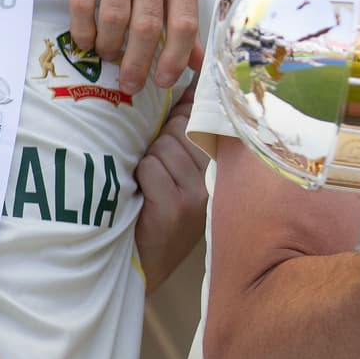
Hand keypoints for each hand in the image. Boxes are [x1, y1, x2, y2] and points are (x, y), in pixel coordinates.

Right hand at [51, 0, 204, 94]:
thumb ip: (182, 16)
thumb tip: (195, 64)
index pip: (184, 21)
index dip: (175, 57)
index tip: (163, 82)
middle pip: (148, 25)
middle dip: (138, 63)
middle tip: (130, 84)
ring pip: (116, 18)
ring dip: (111, 47)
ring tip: (109, 56)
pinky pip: (84, 5)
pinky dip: (85, 31)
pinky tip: (87, 42)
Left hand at [134, 87, 207, 290]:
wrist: (141, 268)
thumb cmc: (156, 216)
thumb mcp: (179, 177)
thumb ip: (184, 138)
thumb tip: (185, 90)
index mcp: (220, 169)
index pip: (203, 122)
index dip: (184, 111)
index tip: (175, 104)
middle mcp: (215, 180)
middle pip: (179, 131)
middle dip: (158, 140)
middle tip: (152, 166)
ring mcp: (197, 195)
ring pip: (163, 148)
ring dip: (146, 161)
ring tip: (145, 185)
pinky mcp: (176, 208)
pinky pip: (150, 169)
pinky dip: (139, 177)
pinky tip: (140, 195)